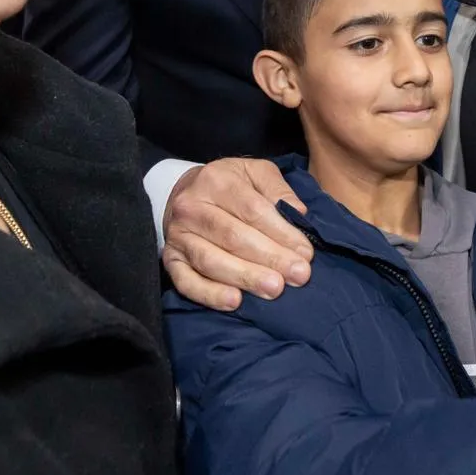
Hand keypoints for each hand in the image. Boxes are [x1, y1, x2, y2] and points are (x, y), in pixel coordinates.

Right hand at [161, 158, 313, 310]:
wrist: (185, 193)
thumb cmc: (229, 185)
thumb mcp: (256, 172)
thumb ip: (279, 189)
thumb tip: (300, 214)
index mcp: (216, 180)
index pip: (252, 210)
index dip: (281, 233)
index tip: (305, 253)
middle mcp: (191, 207)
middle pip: (233, 236)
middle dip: (269, 258)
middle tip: (298, 275)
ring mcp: (178, 236)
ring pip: (211, 261)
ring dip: (245, 278)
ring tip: (274, 289)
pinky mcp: (170, 260)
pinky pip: (186, 282)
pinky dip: (210, 294)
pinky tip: (234, 302)